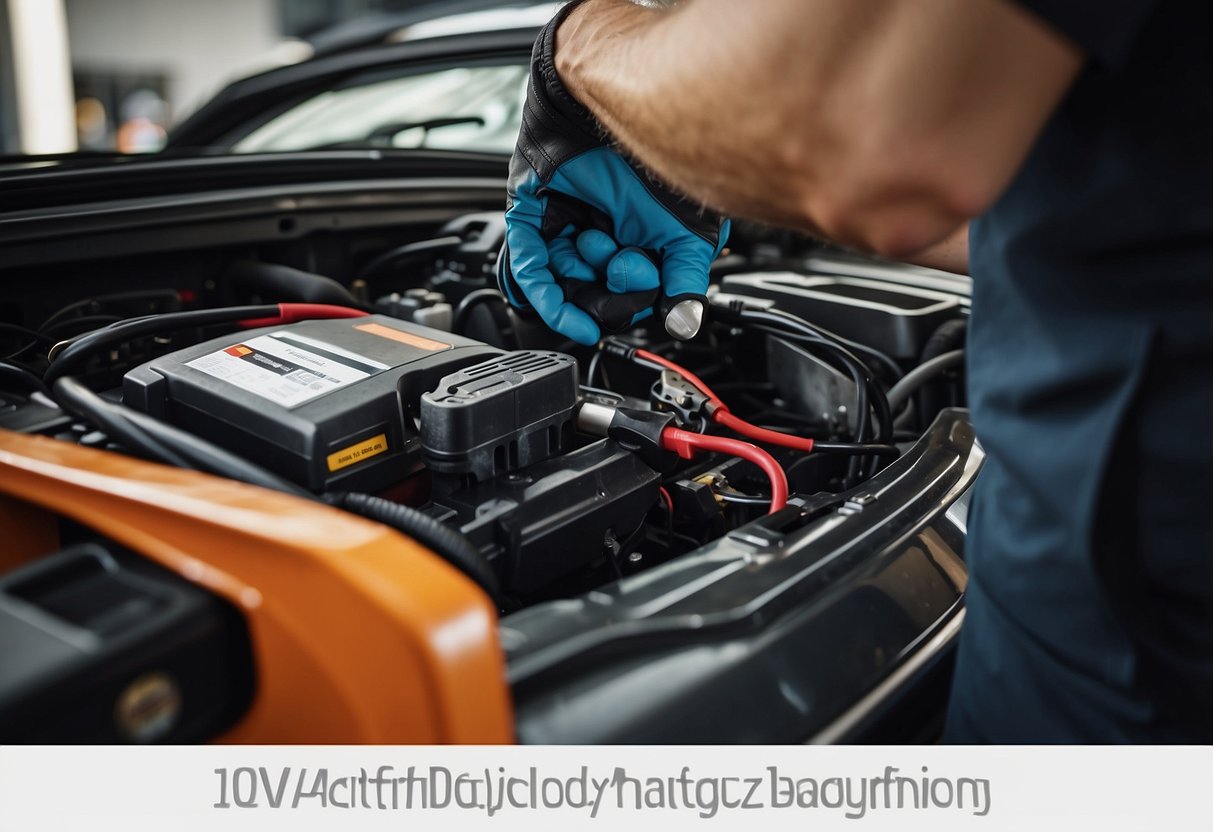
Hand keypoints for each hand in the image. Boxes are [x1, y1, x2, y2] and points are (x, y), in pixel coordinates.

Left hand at [497, 2, 728, 345]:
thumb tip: (682, 324)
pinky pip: (529, 266)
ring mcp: (563, 225)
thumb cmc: (659, 154)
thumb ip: (683, 281)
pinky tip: (564, 313)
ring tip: (603, 242)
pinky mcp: (530, 214)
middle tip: (629, 262)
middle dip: (614, 290)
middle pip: (594, 296)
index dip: (637, 299)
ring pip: (563, 284)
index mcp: (634, 239)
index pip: (628, 296)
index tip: (650, 277)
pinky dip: (545, 294)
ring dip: (587, 279)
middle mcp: (599, 235)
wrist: (625, 103)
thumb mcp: (685, 233)